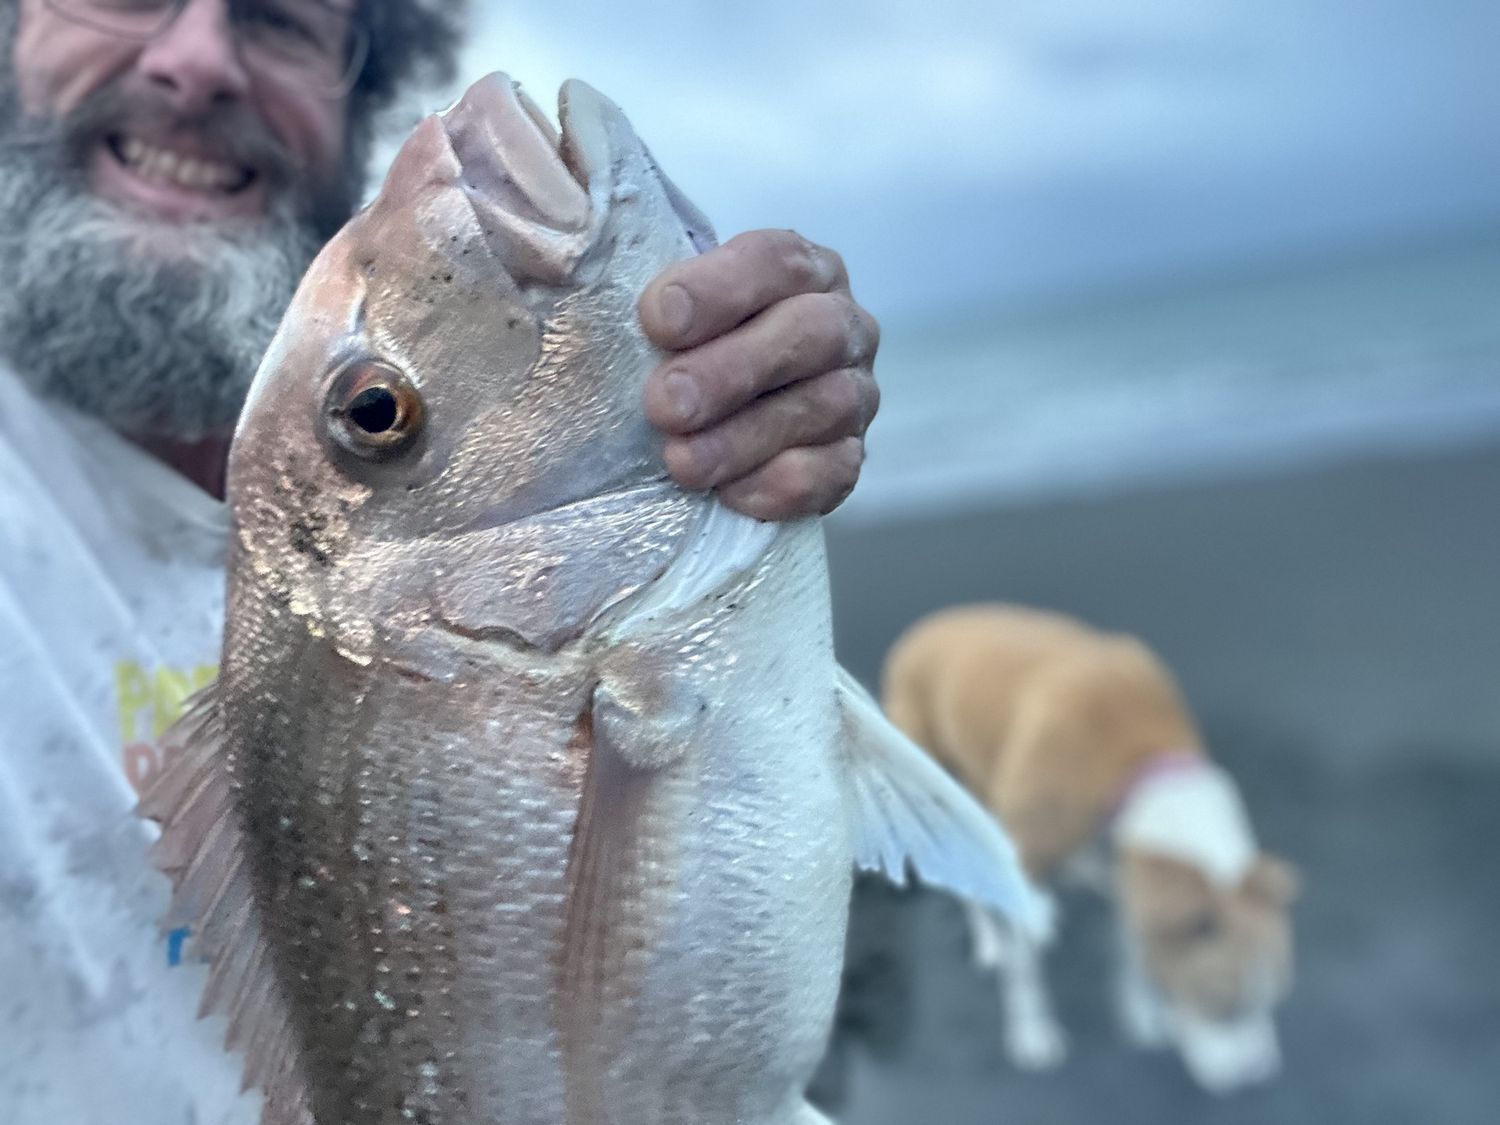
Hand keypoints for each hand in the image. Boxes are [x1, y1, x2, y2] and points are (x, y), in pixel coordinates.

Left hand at [640, 230, 880, 519]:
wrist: (714, 427)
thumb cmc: (681, 352)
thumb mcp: (660, 305)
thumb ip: (629, 267)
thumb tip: (548, 218)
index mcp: (799, 268)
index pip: (775, 259)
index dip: (719, 287)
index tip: (655, 321)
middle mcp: (840, 324)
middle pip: (810, 333)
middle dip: (733, 370)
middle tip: (664, 404)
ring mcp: (853, 393)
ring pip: (821, 407)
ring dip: (744, 438)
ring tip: (680, 463)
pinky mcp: (849, 458)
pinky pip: (834, 472)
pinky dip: (782, 484)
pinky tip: (729, 494)